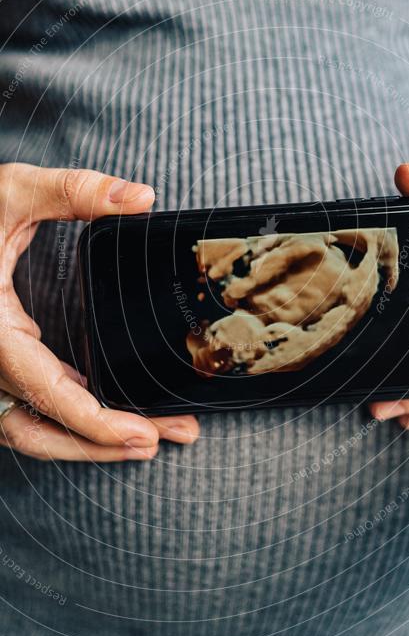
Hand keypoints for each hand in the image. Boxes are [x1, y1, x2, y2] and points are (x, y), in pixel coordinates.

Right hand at [0, 163, 198, 460]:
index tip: (143, 434)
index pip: (43, 393)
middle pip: (40, 429)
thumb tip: (142, 197)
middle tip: (166, 438)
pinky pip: (22, 405)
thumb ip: (74, 191)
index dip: (94, 423)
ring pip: (29, 428)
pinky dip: (64, 415)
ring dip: (87, 440)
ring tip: (149, 435)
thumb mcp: (10, 191)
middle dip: (104, 444)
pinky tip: (101, 405)